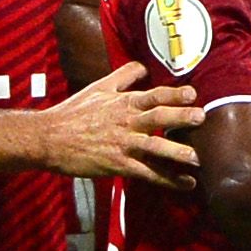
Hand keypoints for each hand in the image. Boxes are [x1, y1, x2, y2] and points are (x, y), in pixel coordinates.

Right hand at [39, 60, 202, 184]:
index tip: (192, 93)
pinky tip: (187, 184)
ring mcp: (123, 144)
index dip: (173, 94)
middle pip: (158, 118)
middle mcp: (126, 122)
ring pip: (155, 148)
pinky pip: (148, 173)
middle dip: (181, 117)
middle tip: (202, 117)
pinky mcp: (118, 165)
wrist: (48, 138)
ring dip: (178, 153)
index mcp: (123, 103)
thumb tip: (143, 66)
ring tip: (198, 158)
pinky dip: (169, 180)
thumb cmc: (73, 112)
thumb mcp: (98, 87)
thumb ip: (123, 77)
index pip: (153, 95)